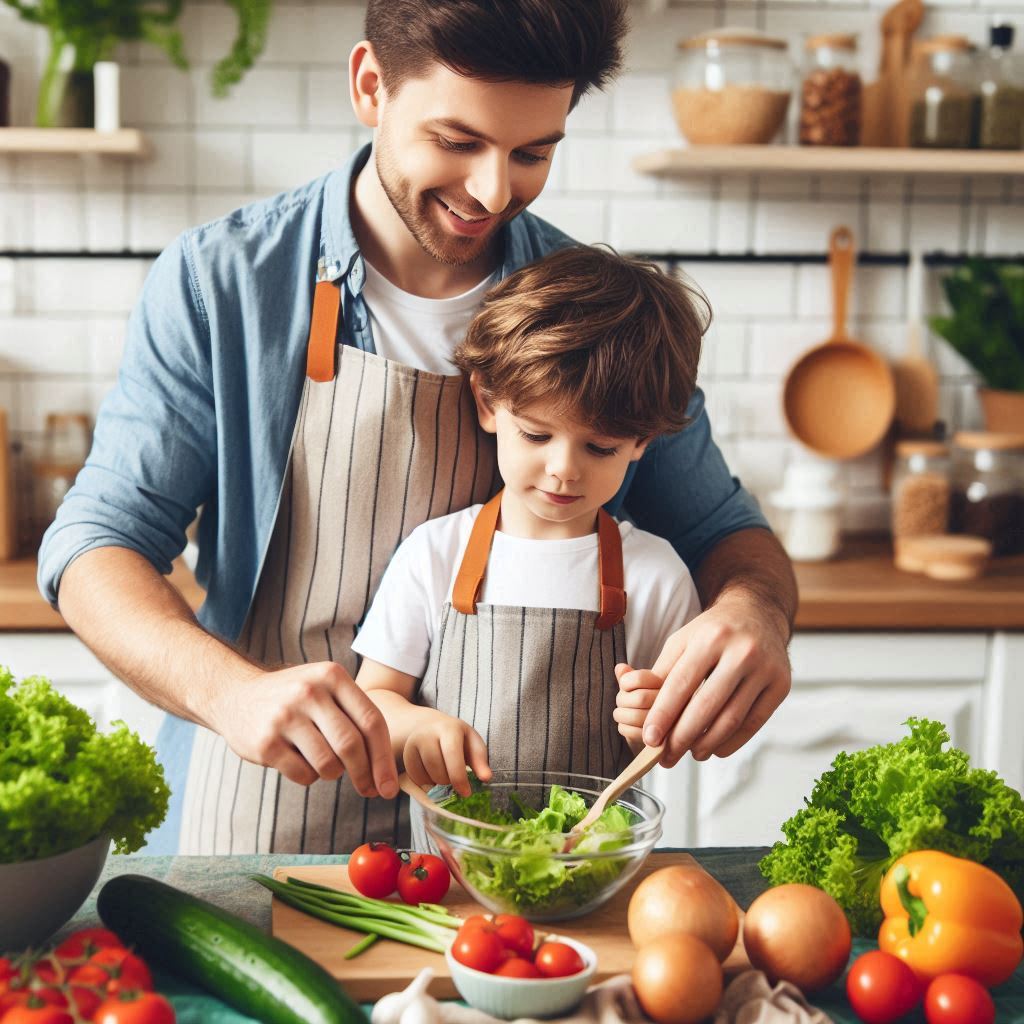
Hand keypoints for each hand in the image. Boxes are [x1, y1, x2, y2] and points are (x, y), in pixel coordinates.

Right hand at [207, 661, 398, 797]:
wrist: (235, 695)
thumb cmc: (294, 698)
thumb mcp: (325, 689)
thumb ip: (356, 716)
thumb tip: (385, 771)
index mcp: (332, 676)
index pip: (372, 721)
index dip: (384, 758)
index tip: (389, 786)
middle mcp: (310, 691)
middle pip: (352, 745)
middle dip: (365, 775)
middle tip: (368, 790)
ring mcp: (285, 716)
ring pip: (328, 764)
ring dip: (332, 774)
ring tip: (324, 763)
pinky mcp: (266, 742)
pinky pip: (303, 775)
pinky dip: (309, 777)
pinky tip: (300, 762)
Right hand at [403, 710, 491, 797]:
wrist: (432, 727)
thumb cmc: (458, 739)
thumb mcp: (472, 743)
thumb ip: (480, 760)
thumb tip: (486, 778)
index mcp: (449, 728)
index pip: (452, 754)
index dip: (459, 777)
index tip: (466, 793)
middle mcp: (428, 733)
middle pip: (436, 767)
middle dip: (448, 781)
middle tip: (456, 783)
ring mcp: (413, 743)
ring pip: (425, 775)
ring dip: (437, 784)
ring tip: (446, 777)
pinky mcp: (406, 754)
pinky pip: (415, 778)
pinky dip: (426, 784)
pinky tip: (434, 776)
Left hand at [612, 663, 662, 750]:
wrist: (660, 734)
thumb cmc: (649, 705)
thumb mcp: (639, 687)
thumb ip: (630, 677)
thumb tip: (619, 667)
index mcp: (670, 683)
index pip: (640, 679)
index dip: (626, 682)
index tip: (626, 686)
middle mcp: (675, 702)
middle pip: (640, 698)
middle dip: (623, 700)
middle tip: (623, 703)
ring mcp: (670, 723)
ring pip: (636, 716)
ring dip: (622, 715)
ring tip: (625, 714)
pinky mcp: (662, 742)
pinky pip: (633, 732)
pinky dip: (625, 729)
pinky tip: (629, 726)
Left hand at [641, 592, 791, 766]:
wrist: (757, 614)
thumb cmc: (714, 631)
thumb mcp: (683, 640)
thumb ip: (661, 671)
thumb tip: (634, 701)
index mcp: (710, 638)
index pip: (681, 684)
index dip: (663, 715)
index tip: (649, 738)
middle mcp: (741, 652)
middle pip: (706, 706)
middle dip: (682, 737)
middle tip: (666, 756)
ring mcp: (765, 669)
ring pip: (732, 719)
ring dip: (707, 743)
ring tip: (691, 753)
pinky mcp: (781, 685)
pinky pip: (754, 723)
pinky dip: (733, 742)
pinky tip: (715, 748)